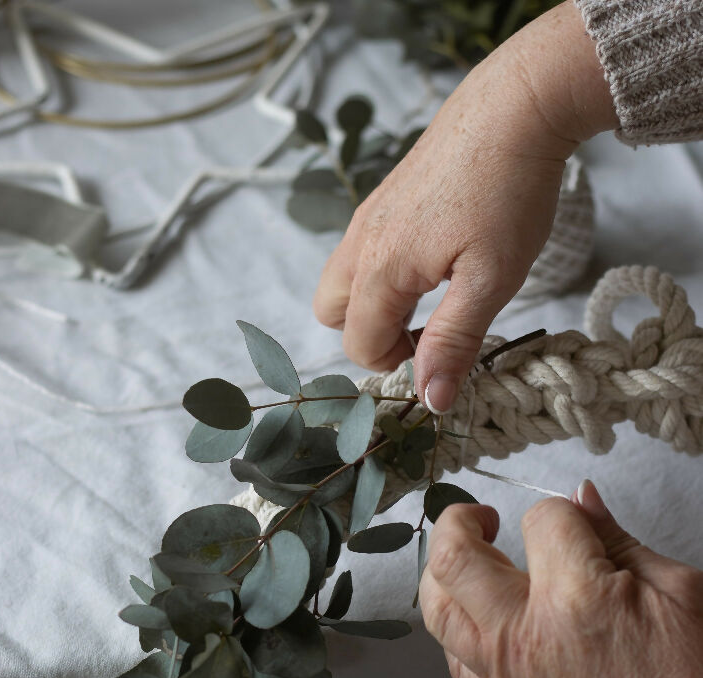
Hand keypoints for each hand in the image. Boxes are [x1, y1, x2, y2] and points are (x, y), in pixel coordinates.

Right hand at [313, 1, 616, 413]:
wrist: (516, 105)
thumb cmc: (509, 192)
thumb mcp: (490, 280)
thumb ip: (453, 342)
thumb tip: (428, 400)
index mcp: (381, 269)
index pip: (361, 345)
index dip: (398, 364)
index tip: (443, 352)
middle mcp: (362, 242)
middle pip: (333, 316)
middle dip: (372, 336)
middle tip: (427, 330)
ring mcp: (369, 215)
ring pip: (343, 281)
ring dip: (376, 304)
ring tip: (432, 296)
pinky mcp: (385, 197)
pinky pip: (362, 251)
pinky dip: (384, 273)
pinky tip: (435, 258)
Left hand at [418, 480, 702, 677]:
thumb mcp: (678, 590)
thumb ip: (617, 538)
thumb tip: (580, 497)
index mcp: (577, 595)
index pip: (540, 521)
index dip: (557, 512)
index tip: (570, 525)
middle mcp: (525, 633)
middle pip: (454, 558)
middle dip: (460, 522)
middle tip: (480, 518)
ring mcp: (505, 676)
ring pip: (437, 611)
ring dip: (442, 575)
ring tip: (465, 563)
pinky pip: (454, 660)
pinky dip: (459, 630)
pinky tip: (479, 619)